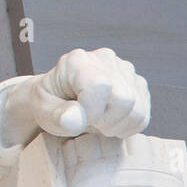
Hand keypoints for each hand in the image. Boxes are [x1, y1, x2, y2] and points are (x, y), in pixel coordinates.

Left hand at [0, 47, 150, 147]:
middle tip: (87, 122)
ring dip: (116, 125)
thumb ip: (57, 116)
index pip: (100, 86)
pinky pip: (143, 116)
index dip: (91, 111)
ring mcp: (125, 70)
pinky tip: (108, 121)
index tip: (77, 119)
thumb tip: (74, 119)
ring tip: (96, 121)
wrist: (58, 98)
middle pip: (124, 99)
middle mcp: (105, 59)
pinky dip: (126, 126)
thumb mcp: (43, 112)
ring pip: (138, 110)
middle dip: (105, 121)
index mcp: (77, 61)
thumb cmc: (49, 103)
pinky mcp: (137, 84)